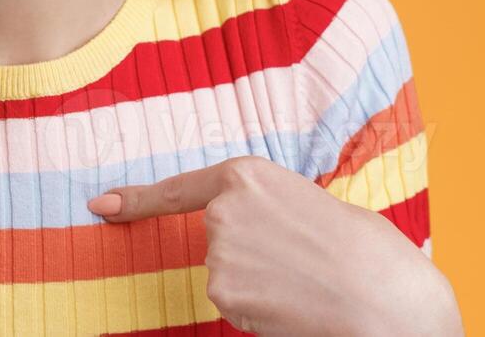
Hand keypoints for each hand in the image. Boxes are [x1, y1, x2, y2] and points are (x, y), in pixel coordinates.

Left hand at [86, 156, 459, 336]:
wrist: (383, 300)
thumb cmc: (369, 253)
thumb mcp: (320, 205)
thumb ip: (277, 209)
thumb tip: (266, 233)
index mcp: (249, 174)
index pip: (181, 189)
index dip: (137, 199)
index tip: (100, 205)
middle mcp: (223, 210)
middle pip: (217, 242)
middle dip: (251, 257)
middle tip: (302, 263)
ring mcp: (218, 254)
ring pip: (227, 277)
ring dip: (259, 285)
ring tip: (305, 282)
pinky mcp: (222, 293)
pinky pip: (233, 305)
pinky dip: (258, 310)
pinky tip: (291, 304)